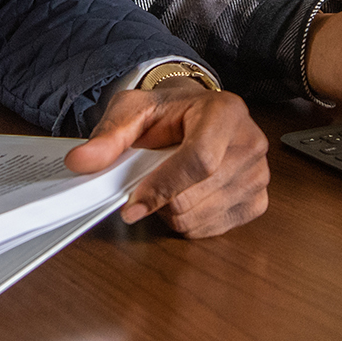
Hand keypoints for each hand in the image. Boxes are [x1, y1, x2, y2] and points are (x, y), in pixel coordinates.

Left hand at [67, 75, 268, 236]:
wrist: (198, 114)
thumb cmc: (170, 113)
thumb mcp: (134, 110)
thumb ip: (109, 136)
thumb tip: (82, 161)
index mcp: (226, 111)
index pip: (199, 160)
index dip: (162, 187)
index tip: (131, 205)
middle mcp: (251, 142)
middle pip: (195, 196)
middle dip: (158, 199)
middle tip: (147, 180)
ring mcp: (259, 175)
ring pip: (199, 218)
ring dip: (171, 213)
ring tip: (169, 185)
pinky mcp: (258, 202)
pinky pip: (212, 230)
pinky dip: (189, 222)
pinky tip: (186, 198)